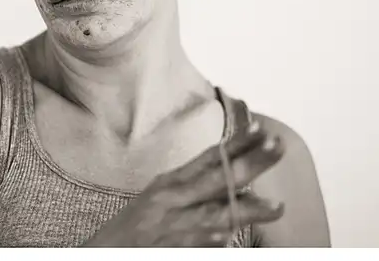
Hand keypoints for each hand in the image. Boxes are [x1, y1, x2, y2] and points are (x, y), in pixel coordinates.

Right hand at [82, 122, 285, 246]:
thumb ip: (194, 188)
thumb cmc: (133, 229)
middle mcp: (170, 198)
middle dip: (250, 162)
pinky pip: (192, 244)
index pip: (209, 158)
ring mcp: (170, 225)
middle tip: (277, 146)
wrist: (101, 254)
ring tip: (275, 207)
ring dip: (244, 209)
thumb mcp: (160, 198)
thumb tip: (235, 182)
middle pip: (217, 177)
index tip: (262, 129)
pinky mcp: (167, 249)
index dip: (237, 144)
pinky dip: (207, 240)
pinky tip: (226, 238)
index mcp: (170, 182)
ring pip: (213, 214)